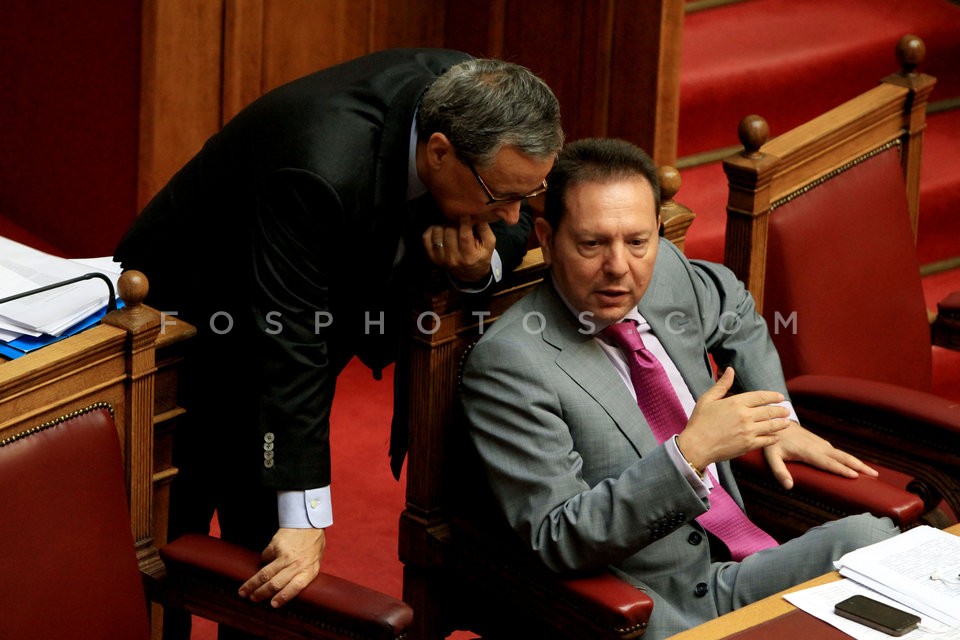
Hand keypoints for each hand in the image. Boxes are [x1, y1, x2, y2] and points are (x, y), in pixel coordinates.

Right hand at [238, 527, 325, 607]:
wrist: (309, 522)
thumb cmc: (313, 545)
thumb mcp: (314, 563)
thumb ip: (302, 575)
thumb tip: (285, 591)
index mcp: (309, 570)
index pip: (294, 588)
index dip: (282, 598)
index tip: (272, 605)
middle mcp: (296, 564)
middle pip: (275, 583)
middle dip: (261, 594)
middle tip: (252, 599)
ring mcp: (285, 555)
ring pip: (265, 574)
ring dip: (252, 584)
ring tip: (243, 591)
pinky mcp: (276, 545)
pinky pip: (265, 557)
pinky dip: (263, 560)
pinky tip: (264, 561)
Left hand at [422, 216, 495, 282]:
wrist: (470, 275)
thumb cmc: (480, 256)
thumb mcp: (489, 245)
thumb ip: (485, 229)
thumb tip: (476, 215)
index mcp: (469, 256)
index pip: (464, 236)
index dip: (464, 222)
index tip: (465, 214)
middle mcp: (453, 258)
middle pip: (449, 232)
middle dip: (454, 223)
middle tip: (458, 223)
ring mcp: (441, 258)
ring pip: (437, 233)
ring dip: (443, 226)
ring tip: (450, 227)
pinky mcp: (432, 257)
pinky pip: (426, 238)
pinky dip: (432, 230)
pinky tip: (440, 229)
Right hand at [677, 368, 791, 470]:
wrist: (696, 446)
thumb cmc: (699, 422)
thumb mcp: (707, 399)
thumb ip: (722, 385)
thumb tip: (730, 370)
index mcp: (736, 403)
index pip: (761, 397)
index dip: (773, 396)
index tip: (780, 397)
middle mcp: (745, 416)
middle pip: (769, 411)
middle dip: (780, 410)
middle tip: (786, 410)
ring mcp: (748, 431)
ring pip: (771, 426)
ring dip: (781, 424)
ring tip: (786, 422)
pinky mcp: (748, 445)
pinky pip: (767, 441)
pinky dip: (773, 438)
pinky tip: (776, 437)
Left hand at [763, 422, 878, 489]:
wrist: (777, 422)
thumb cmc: (774, 441)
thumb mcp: (772, 456)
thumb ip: (779, 471)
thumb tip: (789, 486)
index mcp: (807, 451)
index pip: (827, 462)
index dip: (840, 469)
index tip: (855, 475)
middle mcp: (817, 447)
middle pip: (841, 457)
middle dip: (858, 465)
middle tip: (874, 474)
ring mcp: (820, 444)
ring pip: (842, 454)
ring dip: (856, 462)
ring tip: (871, 471)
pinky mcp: (820, 443)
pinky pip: (837, 452)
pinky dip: (848, 458)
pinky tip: (854, 465)